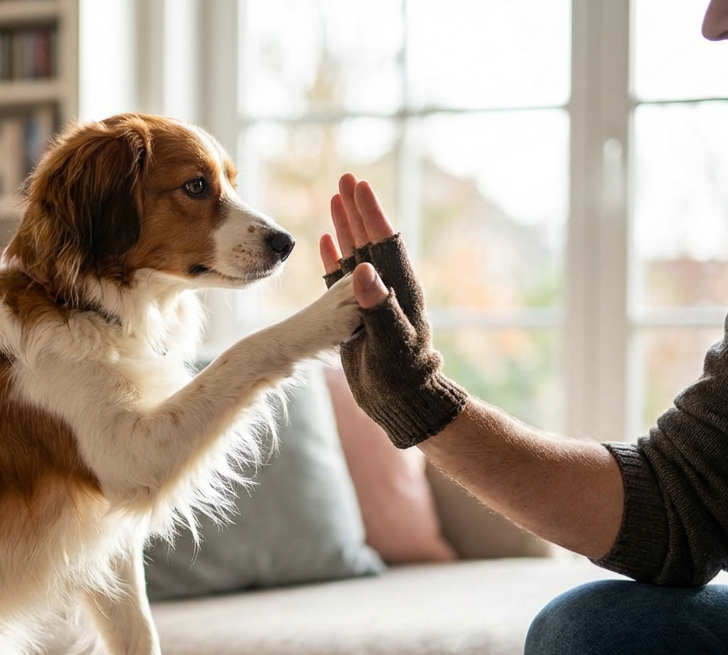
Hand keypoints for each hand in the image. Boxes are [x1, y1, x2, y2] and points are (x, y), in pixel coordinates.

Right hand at [318, 174, 466, 447]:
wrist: (401, 403)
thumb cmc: (402, 377)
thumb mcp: (390, 342)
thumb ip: (378, 307)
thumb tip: (362, 270)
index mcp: (398, 289)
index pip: (384, 242)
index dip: (371, 213)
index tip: (359, 186)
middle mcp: (386, 288)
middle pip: (370, 239)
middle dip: (358, 209)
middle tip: (346, 178)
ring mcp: (371, 300)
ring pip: (355, 254)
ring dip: (346, 227)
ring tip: (335, 199)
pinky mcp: (357, 314)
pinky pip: (342, 278)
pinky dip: (334, 258)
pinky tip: (325, 242)